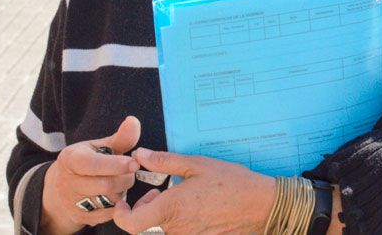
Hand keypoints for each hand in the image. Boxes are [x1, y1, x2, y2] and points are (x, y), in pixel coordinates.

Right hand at [40, 116, 140, 234]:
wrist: (62, 187)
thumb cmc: (87, 161)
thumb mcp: (99, 146)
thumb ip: (120, 137)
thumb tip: (133, 121)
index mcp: (70, 159)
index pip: (92, 163)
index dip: (116, 164)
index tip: (135, 163)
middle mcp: (66, 182)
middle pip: (105, 185)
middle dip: (125, 178)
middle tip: (131, 172)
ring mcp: (71, 203)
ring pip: (108, 201)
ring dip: (122, 191)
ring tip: (122, 182)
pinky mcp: (78, 217)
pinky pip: (108, 215)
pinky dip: (118, 205)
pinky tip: (116, 195)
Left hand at [112, 148, 275, 234]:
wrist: (261, 205)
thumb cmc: (232, 182)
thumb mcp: (197, 165)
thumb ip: (165, 161)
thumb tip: (140, 155)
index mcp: (171, 207)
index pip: (130, 223)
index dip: (120, 213)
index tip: (124, 201)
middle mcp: (176, 227)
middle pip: (146, 224)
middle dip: (146, 206)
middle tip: (159, 190)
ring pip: (163, 227)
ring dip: (164, 212)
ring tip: (182, 195)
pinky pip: (181, 230)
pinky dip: (180, 219)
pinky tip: (196, 206)